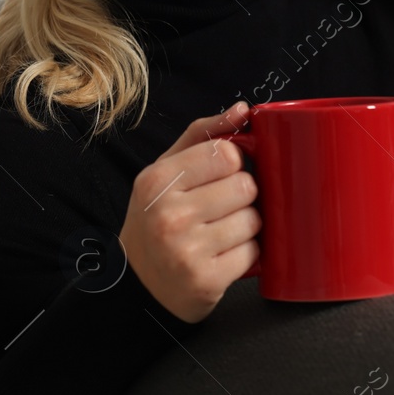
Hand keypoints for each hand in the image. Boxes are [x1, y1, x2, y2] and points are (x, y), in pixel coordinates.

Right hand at [119, 102, 260, 323]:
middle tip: (220, 208)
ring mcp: (188, 250)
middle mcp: (170, 215)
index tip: (221, 175)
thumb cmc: (157, 221)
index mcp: (158, 181)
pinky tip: (224, 255)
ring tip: (222, 232)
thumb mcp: (165, 172)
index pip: (226, 153)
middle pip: (245, 186)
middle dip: (241, 196)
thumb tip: (242, 110)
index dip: (233, 163)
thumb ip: (202, 136)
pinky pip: (254, 253)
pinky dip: (247, 254)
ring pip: (254, 220)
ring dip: (246, 226)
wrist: (139, 284)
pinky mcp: (207, 280)